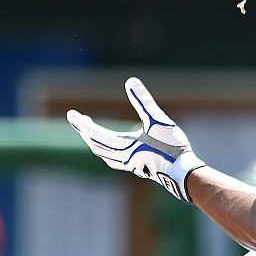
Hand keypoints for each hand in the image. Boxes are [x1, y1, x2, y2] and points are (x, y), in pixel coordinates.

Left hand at [67, 78, 205, 202]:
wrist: (184, 174)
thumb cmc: (172, 147)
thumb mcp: (158, 120)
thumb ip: (143, 101)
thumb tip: (130, 81)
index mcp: (123, 147)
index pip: (94, 134)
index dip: (82, 123)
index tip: (71, 114)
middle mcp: (122, 158)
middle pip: (95, 145)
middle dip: (85, 131)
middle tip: (77, 119)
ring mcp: (130, 165)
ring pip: (104, 154)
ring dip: (94, 142)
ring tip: (90, 133)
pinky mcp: (138, 168)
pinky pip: (114, 159)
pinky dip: (107, 151)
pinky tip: (114, 150)